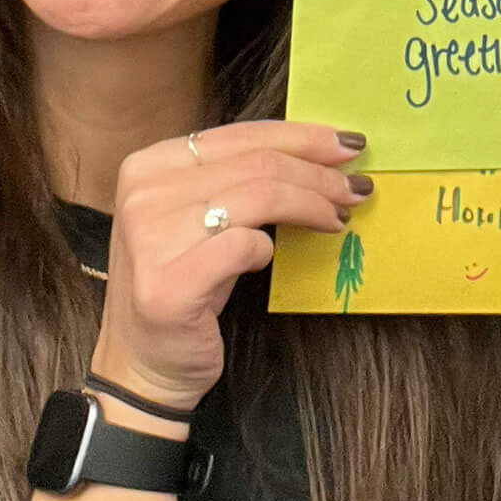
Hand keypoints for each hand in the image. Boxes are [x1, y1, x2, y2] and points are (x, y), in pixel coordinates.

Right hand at [94, 121, 368, 409]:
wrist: (142, 364)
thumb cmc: (184, 285)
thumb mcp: (201, 219)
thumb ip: (239, 180)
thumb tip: (319, 152)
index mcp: (150, 165)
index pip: (241, 135)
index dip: (302, 137)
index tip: (346, 144)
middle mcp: (143, 193)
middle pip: (257, 164)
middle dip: (318, 174)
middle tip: (357, 188)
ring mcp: (151, 237)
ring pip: (259, 196)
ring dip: (311, 205)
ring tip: (338, 218)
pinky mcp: (169, 283)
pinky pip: (244, 245)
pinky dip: (267, 248)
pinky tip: (271, 258)